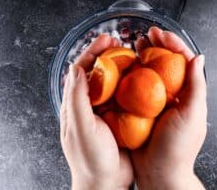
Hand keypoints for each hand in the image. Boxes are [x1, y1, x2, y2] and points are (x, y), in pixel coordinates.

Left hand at [60, 34, 132, 189]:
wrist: (106, 182)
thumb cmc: (90, 159)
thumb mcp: (81, 128)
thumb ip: (77, 99)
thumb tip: (75, 69)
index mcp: (75, 105)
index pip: (81, 71)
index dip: (92, 52)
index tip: (105, 39)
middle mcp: (88, 105)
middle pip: (96, 72)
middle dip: (105, 54)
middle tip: (119, 41)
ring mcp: (104, 111)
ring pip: (111, 82)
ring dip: (119, 66)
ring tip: (131, 54)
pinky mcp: (118, 118)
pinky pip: (124, 96)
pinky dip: (130, 83)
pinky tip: (141, 78)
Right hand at [132, 27, 206, 189]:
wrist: (159, 172)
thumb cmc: (179, 147)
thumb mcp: (193, 114)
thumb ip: (196, 86)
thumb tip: (198, 57)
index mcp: (185, 93)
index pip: (182, 61)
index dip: (173, 44)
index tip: (161, 34)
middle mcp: (169, 94)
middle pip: (163, 63)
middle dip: (155, 47)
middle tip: (145, 35)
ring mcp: (152, 101)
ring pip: (147, 73)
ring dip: (141, 57)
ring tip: (133, 45)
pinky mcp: (137, 109)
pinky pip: (132, 88)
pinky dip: (128, 75)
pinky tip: (121, 67)